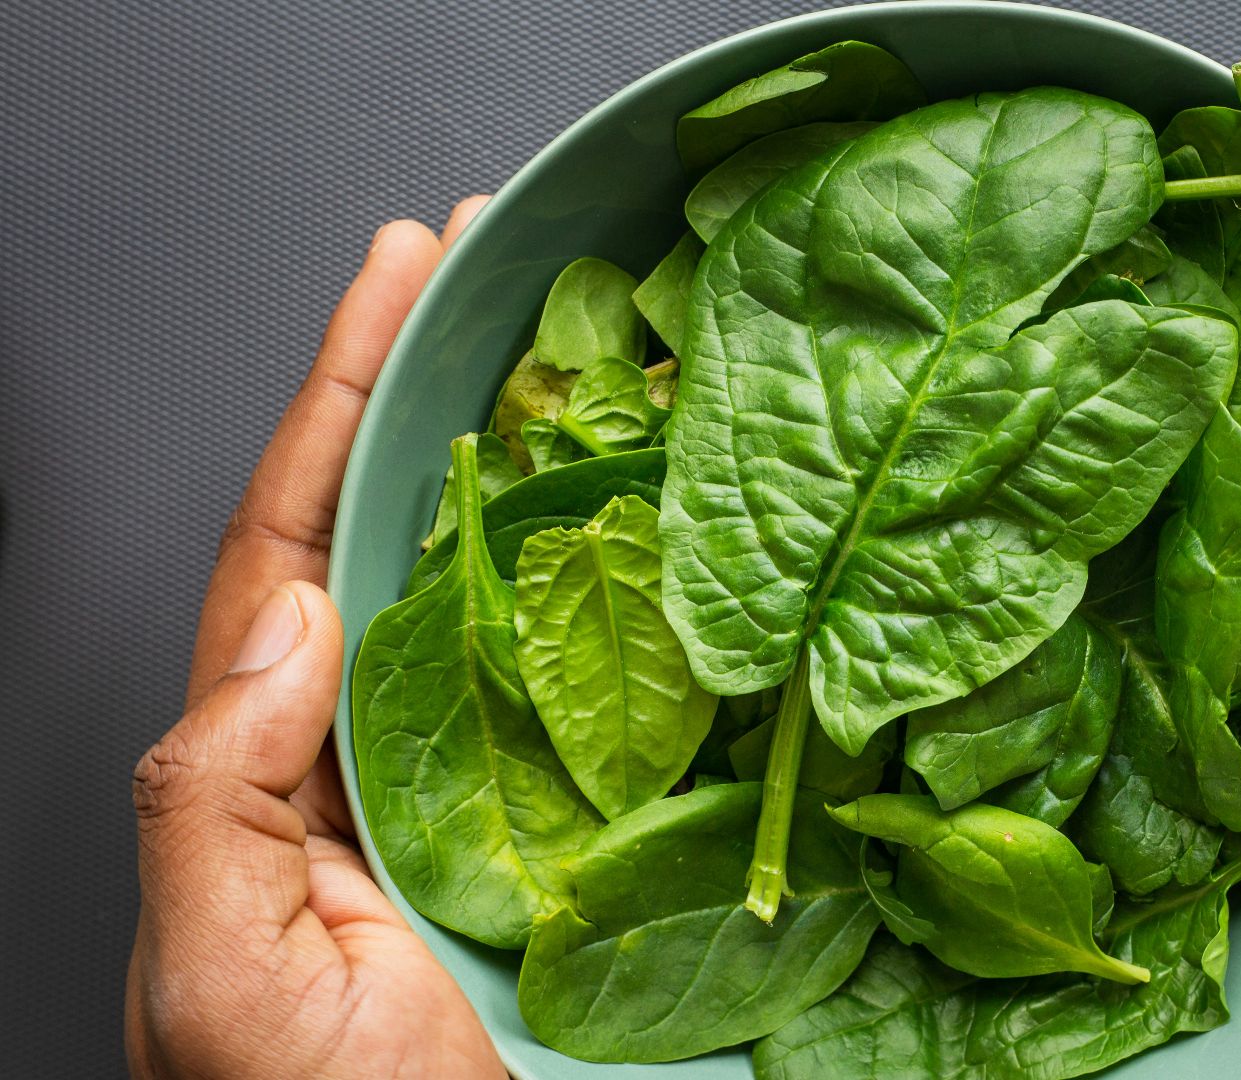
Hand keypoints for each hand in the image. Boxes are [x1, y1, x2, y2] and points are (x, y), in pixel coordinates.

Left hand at [126, 199, 507, 1077]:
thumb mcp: (224, 977)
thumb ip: (211, 800)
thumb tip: (291, 621)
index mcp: (263, 764)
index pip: (289, 541)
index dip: (338, 394)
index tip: (400, 276)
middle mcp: (355, 746)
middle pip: (383, 525)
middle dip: (418, 384)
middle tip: (483, 261)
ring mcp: (455, 775)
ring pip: (478, 583)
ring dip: (510, 459)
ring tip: (559, 349)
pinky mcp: (547, 817)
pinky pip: (566, 672)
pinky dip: (591, 579)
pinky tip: (633, 521)